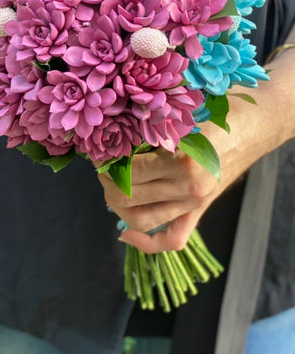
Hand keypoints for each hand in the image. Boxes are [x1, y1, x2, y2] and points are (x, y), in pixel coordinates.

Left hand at [99, 96, 269, 252]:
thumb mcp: (179, 114)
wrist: (253, 124)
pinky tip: (124, 235)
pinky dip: (146, 243)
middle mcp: (188, 187)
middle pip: (129, 199)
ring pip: (141, 220)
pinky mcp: (199, 210)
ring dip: (117, 206)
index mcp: (182, 161)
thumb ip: (149, 128)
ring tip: (110, 186)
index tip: (100, 153)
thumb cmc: (215, 110)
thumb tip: (110, 139)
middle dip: (107, 183)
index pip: (129, 172)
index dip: (108, 163)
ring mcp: (195, 203)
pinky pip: (172, 240)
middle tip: (102, 167)